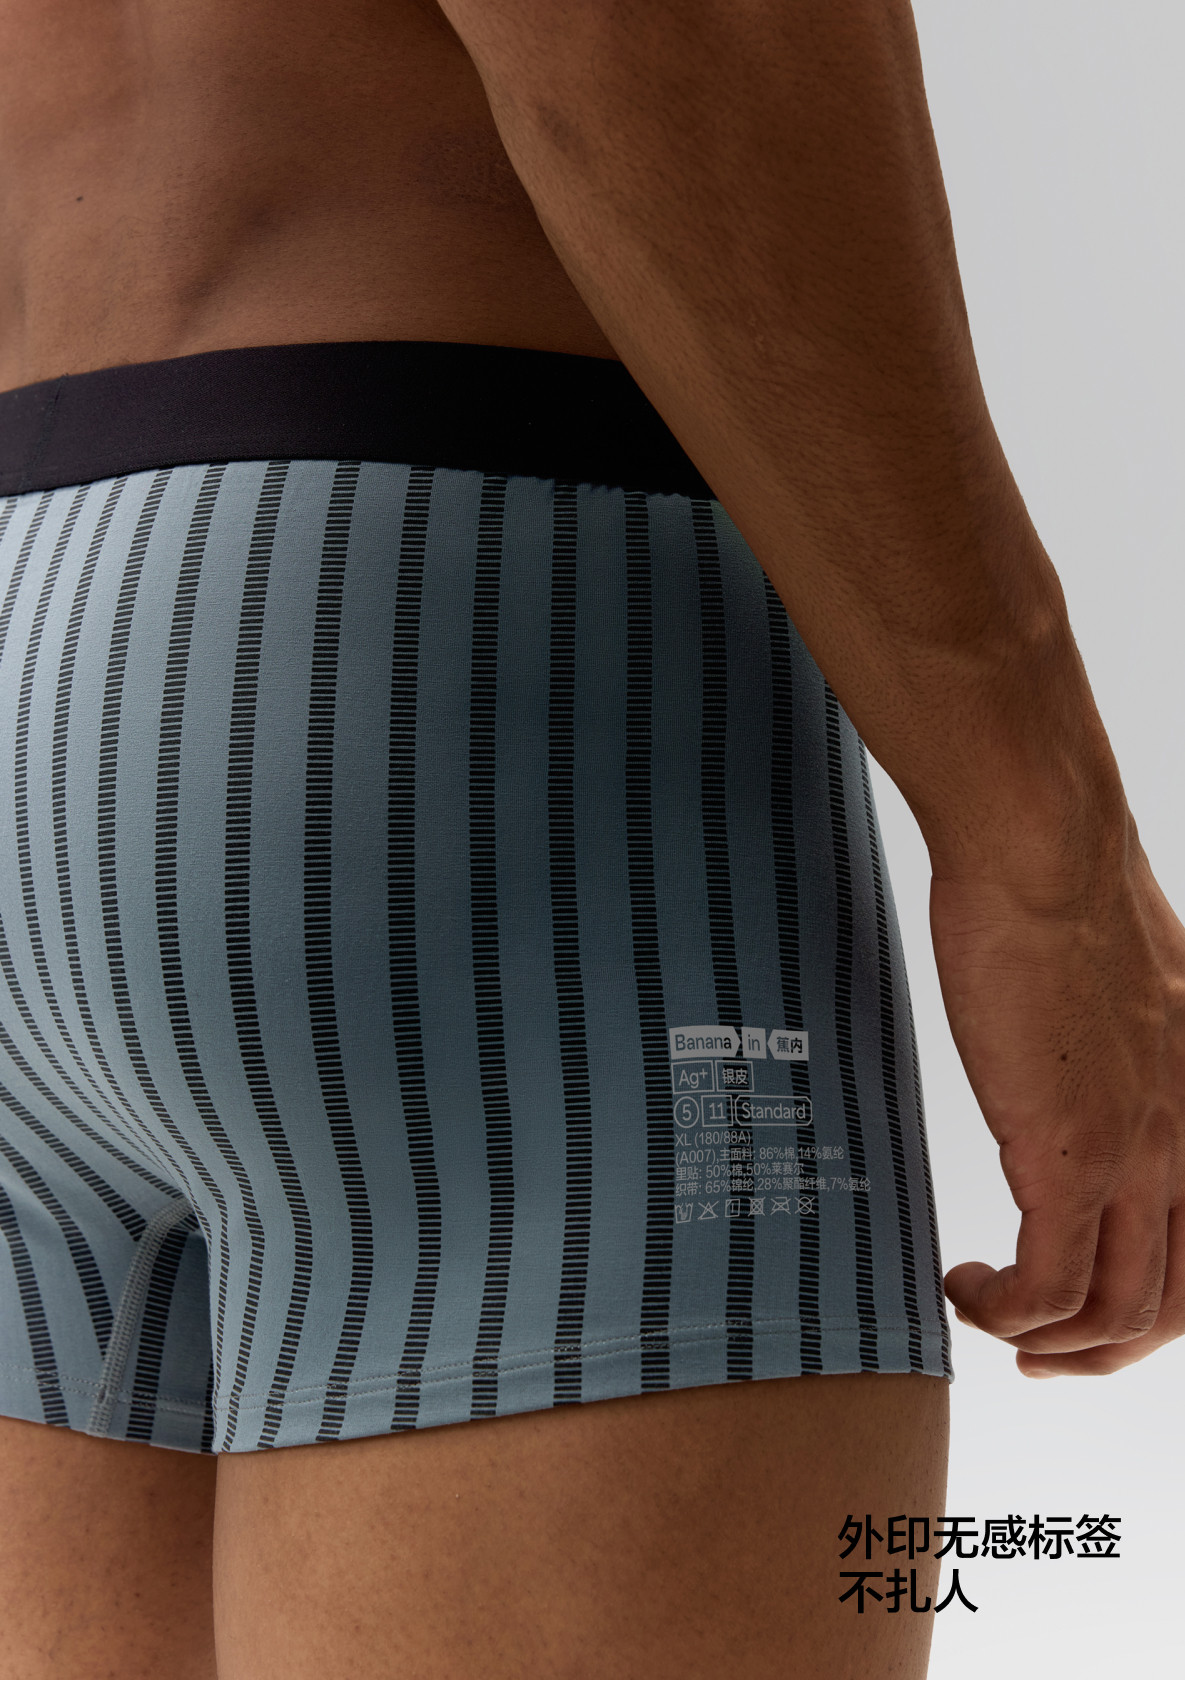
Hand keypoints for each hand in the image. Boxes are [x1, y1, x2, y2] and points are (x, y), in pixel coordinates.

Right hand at [931, 822, 1184, 1373]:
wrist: (1045, 856)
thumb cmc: (1069, 895)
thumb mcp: (1135, 992)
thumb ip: (1130, 1051)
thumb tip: (1091, 1065)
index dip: (1150, 1307)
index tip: (1084, 1309)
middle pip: (1170, 1307)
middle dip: (1099, 1352)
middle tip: (1036, 1351)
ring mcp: (1138, 1158)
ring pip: (1115, 1315)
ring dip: (1048, 1341)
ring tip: (987, 1314)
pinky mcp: (1069, 1158)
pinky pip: (1050, 1287)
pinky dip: (1005, 1309)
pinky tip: (965, 1282)